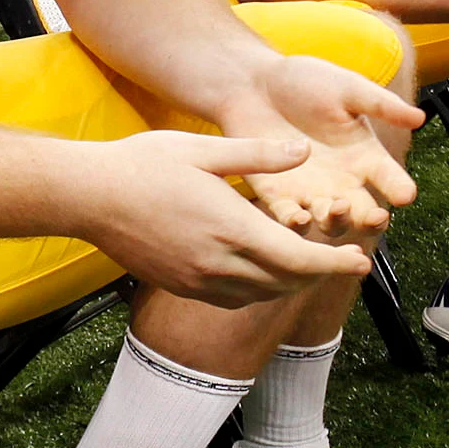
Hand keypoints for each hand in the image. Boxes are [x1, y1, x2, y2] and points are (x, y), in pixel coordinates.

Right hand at [81, 129, 376, 305]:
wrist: (88, 197)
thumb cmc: (142, 165)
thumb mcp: (204, 148)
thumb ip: (258, 154)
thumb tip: (304, 152)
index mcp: (232, 227)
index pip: (299, 260)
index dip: (335, 264)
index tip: (361, 260)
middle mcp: (219, 263)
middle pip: (285, 283)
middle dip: (318, 274)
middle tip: (342, 259)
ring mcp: (197, 279)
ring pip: (259, 295)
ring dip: (288, 283)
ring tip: (305, 265)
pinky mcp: (180, 285)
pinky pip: (231, 298)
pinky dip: (256, 289)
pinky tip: (259, 272)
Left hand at [223, 55, 419, 241]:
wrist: (252, 83)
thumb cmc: (303, 80)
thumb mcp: (347, 88)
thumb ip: (380, 104)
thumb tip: (419, 117)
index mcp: (364, 155)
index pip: (390, 179)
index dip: (400, 189)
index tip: (405, 194)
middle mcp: (342, 181)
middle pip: (365, 213)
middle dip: (372, 220)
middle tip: (374, 215)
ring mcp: (311, 192)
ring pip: (331, 222)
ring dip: (337, 223)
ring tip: (336, 209)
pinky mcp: (278, 197)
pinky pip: (290, 219)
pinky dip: (296, 223)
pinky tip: (300, 216)